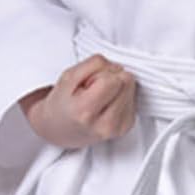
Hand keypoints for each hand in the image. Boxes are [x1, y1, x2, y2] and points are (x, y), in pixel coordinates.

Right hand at [20, 53, 137, 147]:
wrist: (60, 129)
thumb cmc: (62, 104)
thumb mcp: (68, 76)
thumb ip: (93, 65)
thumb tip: (117, 66)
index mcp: (85, 112)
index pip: (112, 79)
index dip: (102, 73)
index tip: (90, 80)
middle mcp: (104, 124)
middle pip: (126, 82)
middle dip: (112, 78)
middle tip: (95, 88)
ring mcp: (117, 128)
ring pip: (132, 89)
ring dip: (117, 87)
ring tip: (99, 96)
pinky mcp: (126, 127)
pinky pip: (134, 100)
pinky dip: (121, 97)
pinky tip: (107, 103)